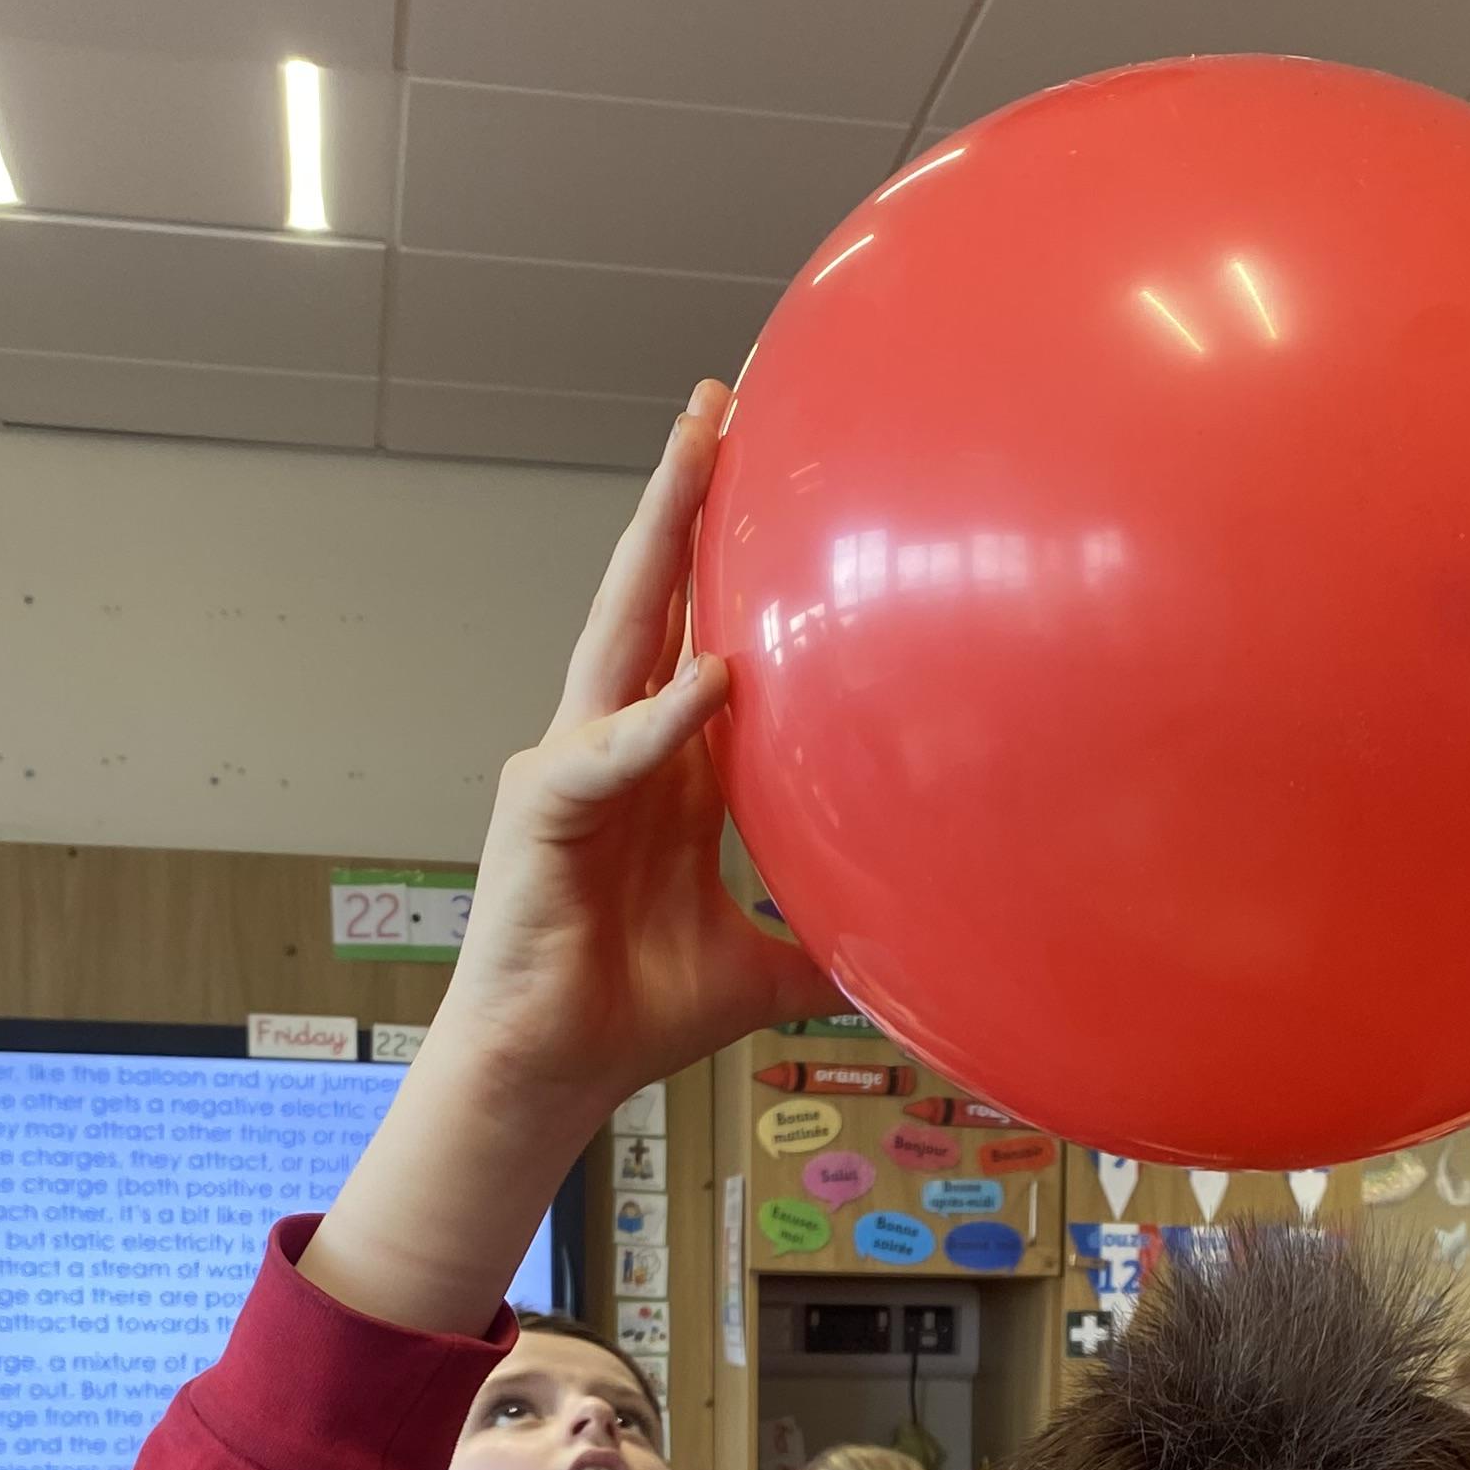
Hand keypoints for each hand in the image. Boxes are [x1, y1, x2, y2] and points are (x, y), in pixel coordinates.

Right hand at [443, 384, 835, 1106]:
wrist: (555, 1071)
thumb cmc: (638, 1011)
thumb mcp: (767, 967)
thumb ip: (834, 940)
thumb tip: (928, 951)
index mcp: (662, 763)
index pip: (700, 630)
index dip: (725, 553)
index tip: (765, 465)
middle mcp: (612, 743)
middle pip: (651, 596)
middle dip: (680, 495)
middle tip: (716, 398)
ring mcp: (569, 767)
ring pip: (617, 632)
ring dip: (656, 544)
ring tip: (693, 456)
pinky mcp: (541, 810)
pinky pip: (612, 753)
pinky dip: (664, 720)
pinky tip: (717, 678)